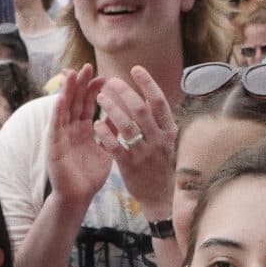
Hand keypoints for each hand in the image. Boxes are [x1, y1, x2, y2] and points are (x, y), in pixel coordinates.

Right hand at [45, 64, 112, 203]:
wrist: (78, 197)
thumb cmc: (90, 175)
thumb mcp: (106, 149)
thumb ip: (112, 132)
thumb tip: (124, 115)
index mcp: (82, 129)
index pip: (87, 104)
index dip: (94, 89)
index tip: (104, 76)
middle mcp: (70, 129)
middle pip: (75, 101)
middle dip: (80, 84)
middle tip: (87, 66)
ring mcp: (60, 136)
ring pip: (63, 109)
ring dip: (67, 92)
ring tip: (72, 74)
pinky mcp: (53, 146)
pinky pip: (55, 126)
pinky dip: (57, 112)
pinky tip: (60, 99)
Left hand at [95, 65, 176, 217]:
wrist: (162, 197)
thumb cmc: (162, 164)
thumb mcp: (167, 141)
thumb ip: (159, 121)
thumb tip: (150, 94)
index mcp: (170, 131)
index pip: (159, 101)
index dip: (147, 83)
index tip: (134, 69)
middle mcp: (159, 140)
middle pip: (140, 109)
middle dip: (124, 92)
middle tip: (110, 81)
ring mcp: (145, 153)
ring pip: (126, 125)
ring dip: (111, 108)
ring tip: (100, 98)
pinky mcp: (131, 166)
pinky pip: (115, 146)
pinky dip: (105, 134)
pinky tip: (96, 124)